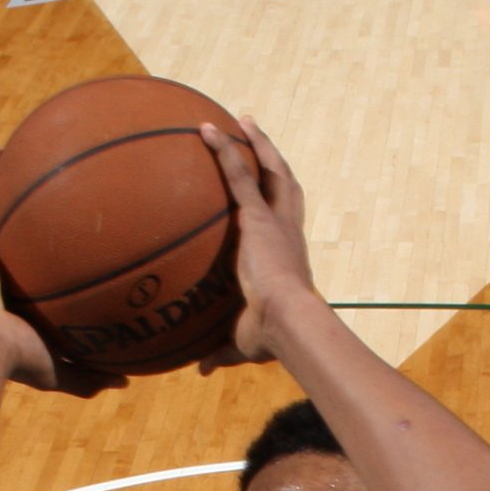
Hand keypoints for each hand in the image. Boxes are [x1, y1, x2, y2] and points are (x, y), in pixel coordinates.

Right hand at [0, 145, 128, 398]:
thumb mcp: (65, 368)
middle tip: (49, 182)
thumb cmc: (20, 360)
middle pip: (12, 232)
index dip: (46, 252)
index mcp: (16, 297)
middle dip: (25, 210)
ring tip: (17, 152)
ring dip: (1, 182)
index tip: (68, 233)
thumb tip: (127, 381)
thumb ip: (93, 373)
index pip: (33, 269)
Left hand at [196, 118, 318, 370]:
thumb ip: (221, 350)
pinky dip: (224, 150)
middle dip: (272, 156)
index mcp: (287, 254)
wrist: (288, 322)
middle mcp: (287, 229)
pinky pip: (238, 174)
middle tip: (257, 135)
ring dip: (255, 143)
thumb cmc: (272, 335)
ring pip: (268, 169)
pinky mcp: (258, 217)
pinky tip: (206, 131)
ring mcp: (275, 219)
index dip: (277, 200)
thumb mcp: (242, 342)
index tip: (267, 188)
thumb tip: (201, 369)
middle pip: (284, 182)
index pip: (283, 219)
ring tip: (240, 120)